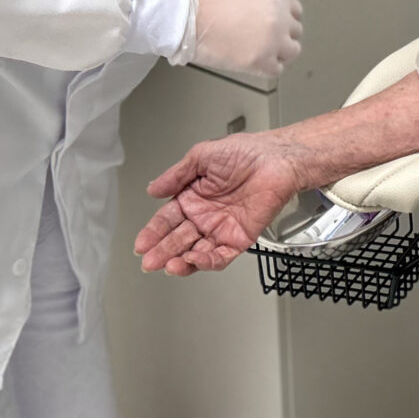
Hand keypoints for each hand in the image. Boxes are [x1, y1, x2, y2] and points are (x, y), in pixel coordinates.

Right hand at [135, 133, 303, 275]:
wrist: (277, 160)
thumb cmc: (246, 152)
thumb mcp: (202, 156)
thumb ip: (176, 175)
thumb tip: (152, 189)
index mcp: (193, 196)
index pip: (167, 219)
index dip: (153, 232)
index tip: (141, 244)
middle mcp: (204, 215)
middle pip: (178, 239)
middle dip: (162, 251)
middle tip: (149, 261)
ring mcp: (221, 229)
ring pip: (195, 251)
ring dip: (180, 260)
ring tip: (169, 264)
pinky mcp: (239, 239)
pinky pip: (220, 256)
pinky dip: (206, 261)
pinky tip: (193, 259)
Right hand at [188, 0, 303, 78]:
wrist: (189, 19)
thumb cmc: (206, 5)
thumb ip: (261, 8)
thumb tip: (265, 19)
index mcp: (274, 2)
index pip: (296, 11)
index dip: (287, 19)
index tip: (281, 25)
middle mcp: (279, 22)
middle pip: (296, 33)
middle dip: (283, 37)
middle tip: (267, 41)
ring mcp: (272, 44)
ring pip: (291, 53)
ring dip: (279, 54)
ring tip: (261, 53)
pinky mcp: (260, 63)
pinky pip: (276, 70)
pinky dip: (267, 68)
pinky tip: (253, 63)